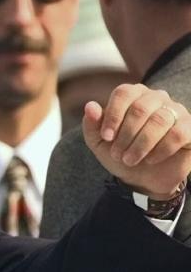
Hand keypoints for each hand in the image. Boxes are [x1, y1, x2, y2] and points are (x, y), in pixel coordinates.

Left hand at [83, 84, 190, 198]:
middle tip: (118, 155)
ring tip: (130, 159)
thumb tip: (90, 106)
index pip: (123, 93)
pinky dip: (161, 150)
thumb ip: (92, 124)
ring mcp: (177, 111)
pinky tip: (150, 160)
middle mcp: (157, 98)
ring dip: (140, 144)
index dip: (113, 115)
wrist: (142, 178)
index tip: (106, 137)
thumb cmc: (120, 153)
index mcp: (134, 95)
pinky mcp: (190, 128)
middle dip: (125, 135)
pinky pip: (178, 133)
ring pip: (159, 120)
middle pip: (140, 108)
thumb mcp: (99, 142)